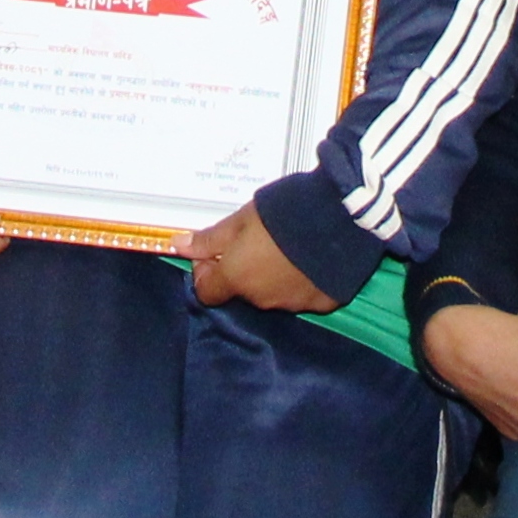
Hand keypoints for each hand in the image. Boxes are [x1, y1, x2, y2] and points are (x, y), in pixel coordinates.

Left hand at [184, 200, 337, 313]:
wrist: (340, 217)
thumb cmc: (284, 213)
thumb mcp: (241, 218)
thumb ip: (210, 239)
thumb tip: (178, 246)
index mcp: (238, 278)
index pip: (207, 293)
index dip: (208, 272)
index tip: (219, 251)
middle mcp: (262, 299)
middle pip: (242, 290)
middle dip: (245, 269)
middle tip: (260, 240)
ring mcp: (293, 304)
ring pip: (273, 293)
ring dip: (274, 274)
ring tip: (290, 245)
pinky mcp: (321, 302)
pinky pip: (303, 294)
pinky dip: (302, 280)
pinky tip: (311, 257)